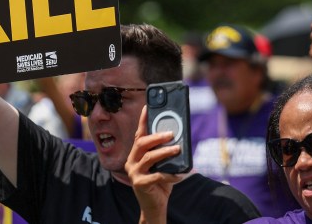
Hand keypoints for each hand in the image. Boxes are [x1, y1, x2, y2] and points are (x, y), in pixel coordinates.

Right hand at [125, 106, 183, 223]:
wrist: (154, 206)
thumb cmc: (160, 182)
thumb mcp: (162, 165)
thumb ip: (165, 153)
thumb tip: (180, 139)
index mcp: (136, 154)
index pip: (139, 134)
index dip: (143, 120)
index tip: (148, 106)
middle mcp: (131, 161)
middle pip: (141, 143)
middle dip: (157, 136)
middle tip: (172, 133)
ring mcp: (134, 173)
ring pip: (149, 157)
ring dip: (165, 152)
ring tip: (177, 149)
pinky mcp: (140, 184)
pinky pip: (157, 175)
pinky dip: (170, 174)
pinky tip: (180, 174)